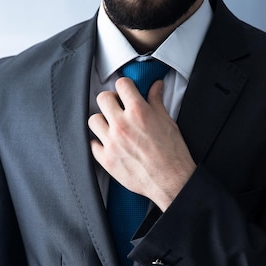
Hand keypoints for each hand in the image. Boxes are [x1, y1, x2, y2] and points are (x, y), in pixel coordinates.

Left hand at [88, 77, 195, 211]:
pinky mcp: (106, 159)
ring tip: (111, 126)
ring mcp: (111, 142)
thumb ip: (157, 101)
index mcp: (138, 112)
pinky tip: (108, 143)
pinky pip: (92, 144)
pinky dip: (99, 143)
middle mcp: (122, 125)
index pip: (122, 84)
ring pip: (93, 120)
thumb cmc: (172, 153)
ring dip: (102, 121)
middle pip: (102, 98)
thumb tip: (156, 87)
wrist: (171, 180)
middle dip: (111, 100)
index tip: (126, 92)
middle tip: (117, 107)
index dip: (125, 87)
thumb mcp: (167, 122)